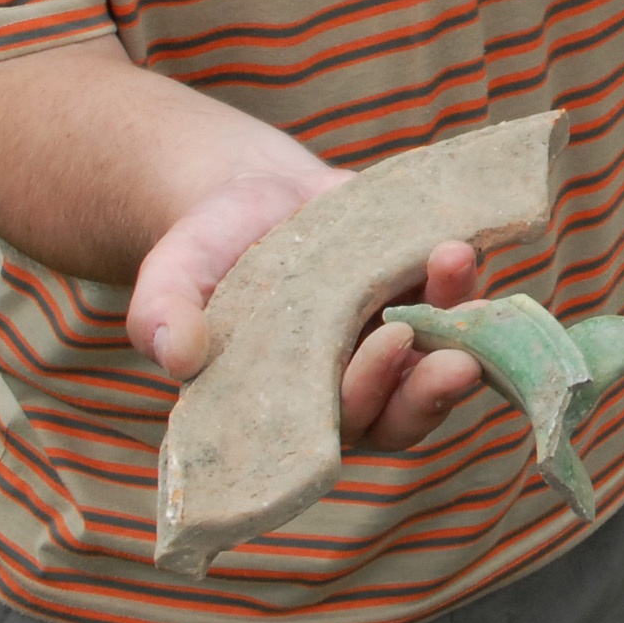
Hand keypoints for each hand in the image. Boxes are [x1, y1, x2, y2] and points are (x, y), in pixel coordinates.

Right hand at [128, 172, 493, 451]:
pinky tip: (461, 246)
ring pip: (441, 356)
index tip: (385, 347)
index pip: (341, 427)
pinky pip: (454, 302)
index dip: (370, 395)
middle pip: (406, 410)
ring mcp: (392, 340)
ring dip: (461, 323)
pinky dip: (462, 281)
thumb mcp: (170, 278)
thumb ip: (161, 317)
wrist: (248, 195)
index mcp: (294, 406)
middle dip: (434, 388)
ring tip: (454, 262)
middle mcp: (352, 384)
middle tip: (458, 357)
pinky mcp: (418, 296)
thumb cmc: (203, 252)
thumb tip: (175, 356)